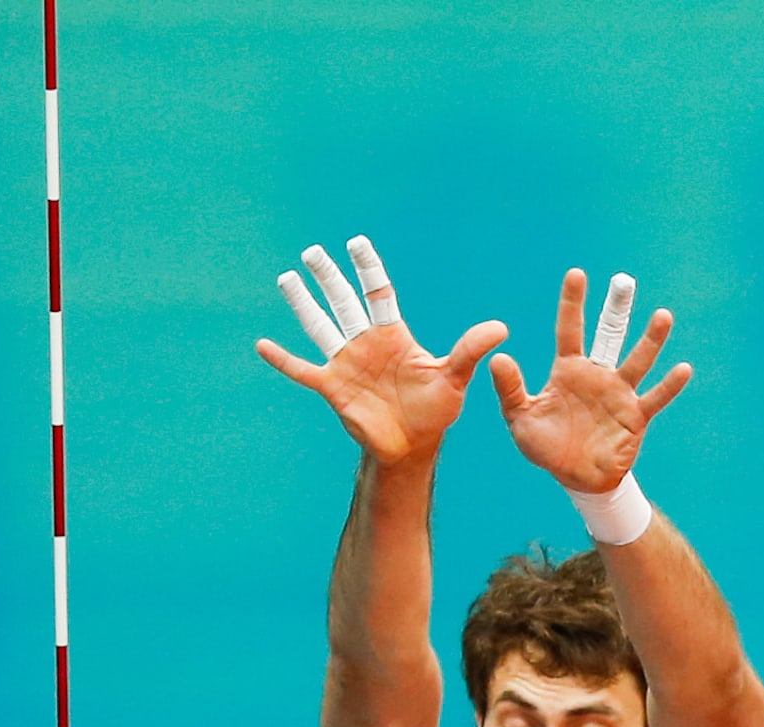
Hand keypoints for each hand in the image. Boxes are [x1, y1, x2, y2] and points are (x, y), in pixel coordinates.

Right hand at [255, 238, 506, 466]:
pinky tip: (262, 345)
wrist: (413, 447)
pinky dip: (283, 359)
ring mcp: (346, 364)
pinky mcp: (333, 388)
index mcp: (393, 335)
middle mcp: (365, 343)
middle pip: (344, 302)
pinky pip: (303, 370)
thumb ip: (470, 350)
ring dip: (303, 304)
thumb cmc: (434, 411)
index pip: (378, 293)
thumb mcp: (454, 378)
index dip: (368, 268)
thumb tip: (500, 327)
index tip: (356, 242)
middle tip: (313, 251)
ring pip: (320, 326)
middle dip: (329, 277)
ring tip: (287, 278)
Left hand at [486, 270, 690, 494]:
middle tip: (624, 281)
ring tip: (663, 316)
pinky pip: (655, 398)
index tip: (577, 274)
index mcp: (568, 370)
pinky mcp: (635, 416)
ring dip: (651, 340)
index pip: (569, 329)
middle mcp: (597, 375)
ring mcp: (619, 393)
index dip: (572, 302)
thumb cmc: (547, 447)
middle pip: (609, 335)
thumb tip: (499, 358)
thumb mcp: (521, 419)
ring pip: (638, 360)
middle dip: (617, 309)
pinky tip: (683, 368)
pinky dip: (669, 385)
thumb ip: (510, 389)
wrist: (577, 479)